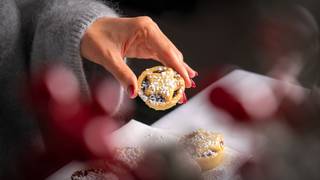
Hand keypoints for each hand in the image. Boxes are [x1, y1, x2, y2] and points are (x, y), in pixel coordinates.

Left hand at [81, 16, 196, 97]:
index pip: (167, 51)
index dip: (179, 68)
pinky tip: (177, 76)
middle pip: (171, 54)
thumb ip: (122, 74)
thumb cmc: (93, 37)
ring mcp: (149, 37)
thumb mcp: (108, 57)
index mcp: (145, 28)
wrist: (84, 29)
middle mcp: (150, 31)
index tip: (186, 82)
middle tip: (185, 90)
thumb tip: (134, 92)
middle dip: (180, 72)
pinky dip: (168, 68)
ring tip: (183, 87)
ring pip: (168, 56)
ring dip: (176, 71)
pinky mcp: (145, 44)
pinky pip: (161, 57)